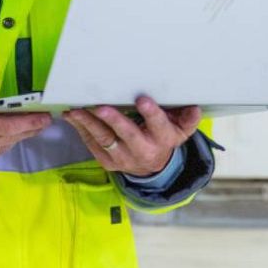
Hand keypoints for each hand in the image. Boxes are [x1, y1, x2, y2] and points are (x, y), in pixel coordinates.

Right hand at [0, 75, 51, 171]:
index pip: (7, 126)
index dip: (29, 122)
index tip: (45, 116)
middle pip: (10, 139)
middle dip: (29, 129)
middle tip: (44, 119)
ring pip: (2, 148)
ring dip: (17, 137)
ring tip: (29, 125)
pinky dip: (2, 144)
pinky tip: (6, 135)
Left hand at [63, 96, 202, 176]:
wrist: (153, 167)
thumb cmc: (165, 137)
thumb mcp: (181, 130)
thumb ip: (188, 119)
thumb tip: (194, 108)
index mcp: (162, 139)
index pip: (158, 126)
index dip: (151, 114)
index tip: (142, 100)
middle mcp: (142, 150)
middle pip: (127, 134)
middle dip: (114, 120)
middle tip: (100, 107)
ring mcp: (122, 158)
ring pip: (104, 139)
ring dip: (89, 123)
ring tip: (76, 110)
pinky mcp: (107, 161)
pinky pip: (92, 144)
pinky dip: (81, 129)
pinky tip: (72, 116)